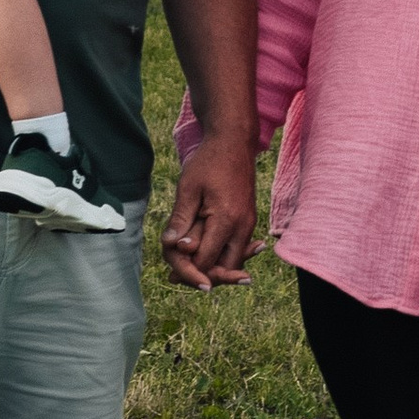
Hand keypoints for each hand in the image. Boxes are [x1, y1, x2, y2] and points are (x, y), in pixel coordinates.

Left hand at [162, 133, 255, 290]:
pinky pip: (238, 249)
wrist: (234, 143)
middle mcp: (242, 227)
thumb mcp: (188, 188)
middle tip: (178, 276)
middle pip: (225, 269)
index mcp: (227, 220)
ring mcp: (248, 225)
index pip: (206, 260)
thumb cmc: (209, 162)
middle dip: (202, 274)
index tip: (170, 270)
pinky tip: (206, 257)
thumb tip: (172, 246)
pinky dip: (222, 256)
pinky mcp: (248, 221)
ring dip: (213, 267)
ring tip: (187, 268)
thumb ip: (181, 219)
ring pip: (233, 262)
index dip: (187, 268)